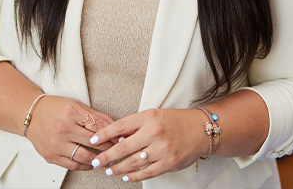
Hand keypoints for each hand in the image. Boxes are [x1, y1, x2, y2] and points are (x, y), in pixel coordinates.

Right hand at [26, 95, 114, 169]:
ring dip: (98, 159)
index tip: (121, 138)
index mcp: (71, 112)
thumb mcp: (76, 105)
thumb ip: (95, 116)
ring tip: (106, 159)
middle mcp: (63, 129)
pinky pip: (72, 165)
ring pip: (84, 157)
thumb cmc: (54, 108)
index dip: (112, 133)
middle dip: (109, 147)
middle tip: (118, 149)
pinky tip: (91, 163)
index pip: (97, 125)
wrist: (31, 115)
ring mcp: (56, 144)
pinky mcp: (51, 156)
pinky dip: (85, 166)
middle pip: (93, 142)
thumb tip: (114, 125)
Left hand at [88, 108, 208, 181]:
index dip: (104, 134)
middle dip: (106, 156)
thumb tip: (115, 136)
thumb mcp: (154, 115)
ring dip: (118, 168)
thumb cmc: (175, 121)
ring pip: (133, 162)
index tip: (93, 140)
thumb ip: (135, 125)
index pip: (120, 126)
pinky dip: (134, 176)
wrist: (200, 129)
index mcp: (148, 117)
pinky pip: (147, 173)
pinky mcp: (169, 163)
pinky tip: (126, 177)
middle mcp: (154, 132)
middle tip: (96, 161)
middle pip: (123, 148)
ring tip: (109, 170)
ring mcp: (161, 149)